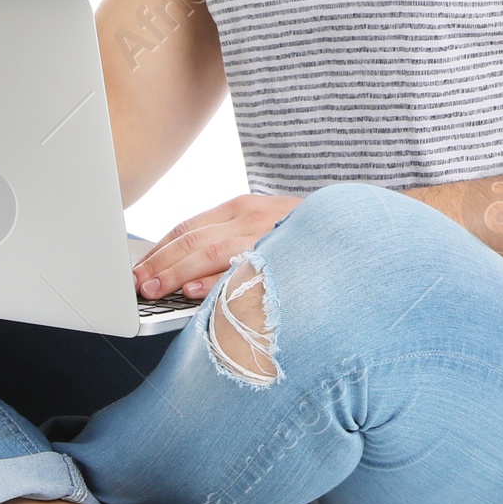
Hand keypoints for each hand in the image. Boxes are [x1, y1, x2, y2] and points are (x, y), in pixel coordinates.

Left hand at [132, 194, 303, 299]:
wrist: (364, 227)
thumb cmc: (309, 236)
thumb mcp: (265, 225)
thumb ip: (231, 241)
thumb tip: (189, 271)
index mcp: (243, 209)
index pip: (190, 227)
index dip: (160, 248)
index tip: (138, 268)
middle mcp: (253, 218)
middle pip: (195, 239)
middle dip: (162, 263)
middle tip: (138, 285)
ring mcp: (270, 236)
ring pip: (215, 252)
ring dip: (180, 273)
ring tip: (157, 289)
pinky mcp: (288, 256)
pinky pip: (249, 271)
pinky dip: (221, 283)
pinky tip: (200, 294)